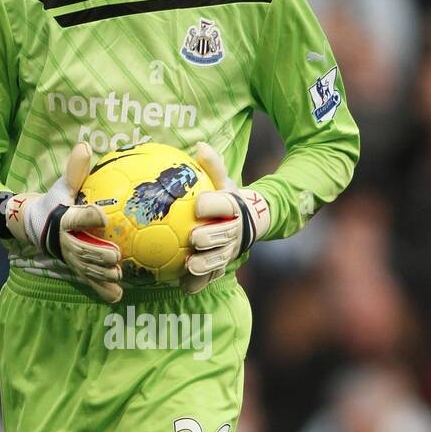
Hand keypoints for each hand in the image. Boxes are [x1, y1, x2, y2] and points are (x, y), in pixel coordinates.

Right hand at [0, 143, 122, 302]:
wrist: (36, 224)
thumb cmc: (56, 202)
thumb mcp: (62, 185)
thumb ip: (75, 170)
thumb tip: (84, 145)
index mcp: (64, 219)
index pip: (76, 218)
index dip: (88, 217)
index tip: (101, 215)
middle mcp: (67, 242)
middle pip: (83, 249)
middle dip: (98, 253)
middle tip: (115, 254)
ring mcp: (72, 258)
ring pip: (87, 268)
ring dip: (102, 274)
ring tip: (118, 274)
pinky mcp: (77, 269)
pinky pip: (89, 281)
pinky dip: (102, 290)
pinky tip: (117, 296)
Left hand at [182, 142, 270, 293]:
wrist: (247, 220)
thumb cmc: (226, 197)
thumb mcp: (222, 180)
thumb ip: (211, 166)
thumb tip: (200, 145)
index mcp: (232, 207)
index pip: (224, 204)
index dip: (212, 205)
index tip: (198, 205)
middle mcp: (233, 230)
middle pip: (223, 234)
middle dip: (210, 237)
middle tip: (194, 238)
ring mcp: (229, 250)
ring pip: (220, 259)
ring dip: (206, 264)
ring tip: (190, 266)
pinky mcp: (223, 265)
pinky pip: (212, 277)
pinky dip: (199, 283)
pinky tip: (183, 286)